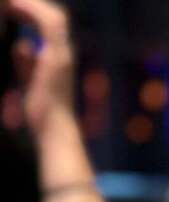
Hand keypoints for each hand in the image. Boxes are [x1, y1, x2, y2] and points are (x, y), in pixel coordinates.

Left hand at [6, 0, 73, 135]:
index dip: (33, 12)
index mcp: (60, 59)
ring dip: (31, 5)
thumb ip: (26, 64)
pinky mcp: (59, 57)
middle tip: (11, 3)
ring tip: (11, 3)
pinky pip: (49, 23)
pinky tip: (14, 6)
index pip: (51, 26)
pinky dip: (31, 10)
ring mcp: (64, 55)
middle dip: (32, 6)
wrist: (55, 130)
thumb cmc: (44, 114)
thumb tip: (22, 45)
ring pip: (54, 17)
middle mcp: (66, 54)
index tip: (13, 7)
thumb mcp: (30, 83)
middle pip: (55, 17)